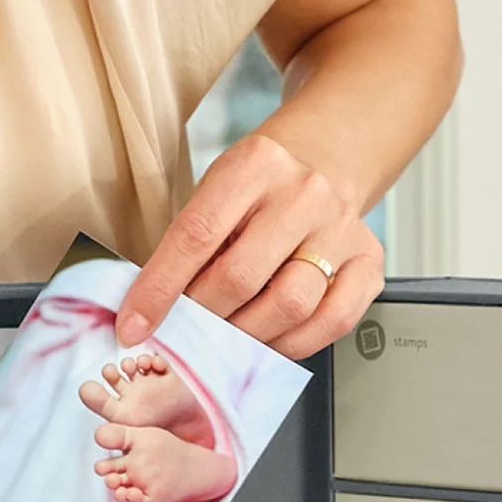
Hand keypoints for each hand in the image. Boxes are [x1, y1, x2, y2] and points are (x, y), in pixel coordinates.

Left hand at [117, 133, 383, 359]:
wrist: (326, 158)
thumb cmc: (259, 186)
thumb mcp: (216, 192)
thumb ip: (187, 246)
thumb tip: (147, 314)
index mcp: (254, 165)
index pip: (196, 236)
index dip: (159, 289)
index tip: (133, 327)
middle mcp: (304, 192)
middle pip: (242, 278)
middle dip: (203, 320)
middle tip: (184, 336)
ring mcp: (342, 227)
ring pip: (290, 304)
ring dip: (247, 336)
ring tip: (227, 338)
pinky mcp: (369, 261)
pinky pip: (332, 321)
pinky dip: (294, 344)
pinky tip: (271, 339)